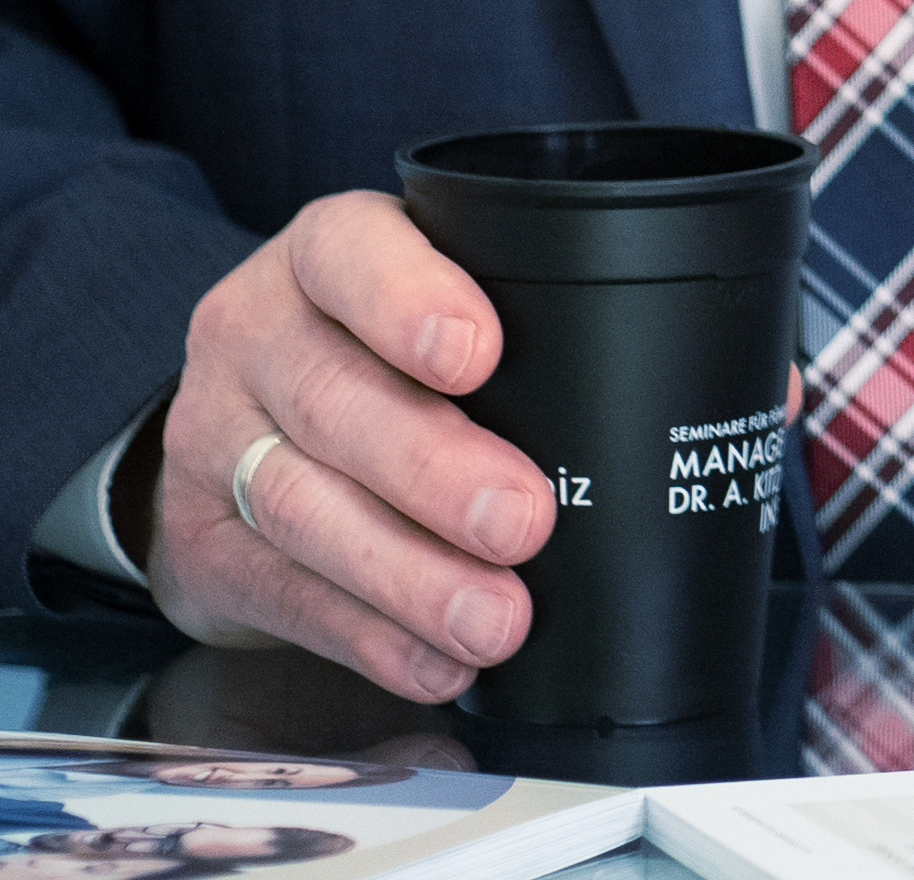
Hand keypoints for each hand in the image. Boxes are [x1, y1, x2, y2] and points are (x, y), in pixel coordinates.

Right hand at [142, 197, 552, 702]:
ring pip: (304, 509)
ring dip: (410, 577)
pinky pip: (286, 597)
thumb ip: (539, 322)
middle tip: (524, 520)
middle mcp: (254, 337)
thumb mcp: (437, 296)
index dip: (409, 300)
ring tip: (495, 619)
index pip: (350, 253)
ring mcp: (216, 443)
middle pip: (333, 401)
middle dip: (435, 471)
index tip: (479, 353)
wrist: (238, 424)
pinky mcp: (203, 546)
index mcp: (322, 254)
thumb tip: (710, 393)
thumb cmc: (379, 349)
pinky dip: (371, 639)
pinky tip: (436, 660)